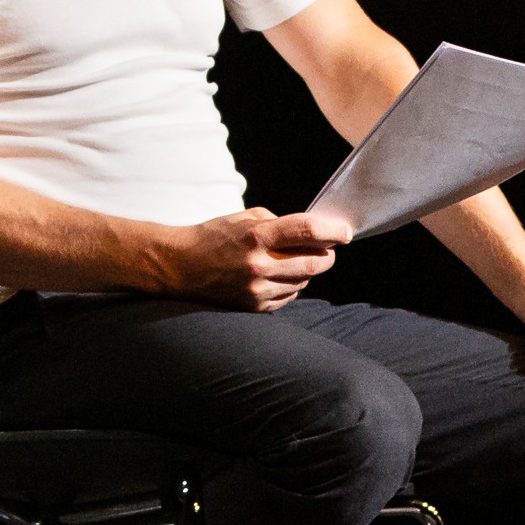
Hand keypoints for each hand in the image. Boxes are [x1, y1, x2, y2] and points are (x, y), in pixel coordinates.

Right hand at [166, 208, 341, 311]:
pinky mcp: (254, 307)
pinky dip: (292, 286)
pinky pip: (289, 297)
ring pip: (304, 283)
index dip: (332, 230)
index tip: (345, 232)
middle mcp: (258, 266)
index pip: (306, 230)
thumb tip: (315, 233)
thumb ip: (281, 223)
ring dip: (307, 271)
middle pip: (314, 264)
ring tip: (293, 260)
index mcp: (256, 236)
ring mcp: (256, 290)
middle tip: (326, 249)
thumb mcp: (245, 218)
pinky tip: (279, 276)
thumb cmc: (214, 236)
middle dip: (326, 255)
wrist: (179, 267)